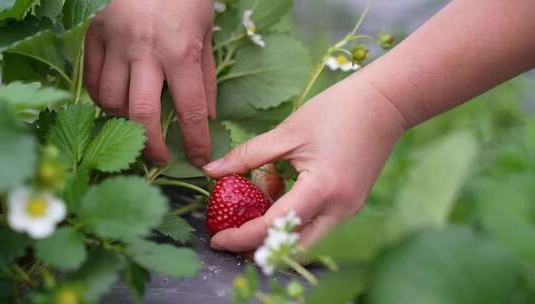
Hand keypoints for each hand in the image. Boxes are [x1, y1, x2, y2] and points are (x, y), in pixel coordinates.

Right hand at [84, 0, 215, 165]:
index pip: (189, 109)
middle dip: (152, 145)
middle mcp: (145, 49)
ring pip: (110, 99)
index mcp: (180, 51)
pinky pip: (90, 80)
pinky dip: (101, 98)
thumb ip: (206, 80)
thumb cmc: (187, 1)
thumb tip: (207, 118)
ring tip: (138, 121)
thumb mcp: (206, 37)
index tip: (200, 160)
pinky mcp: (94, 34)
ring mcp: (115, 41)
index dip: (196, 141)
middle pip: (141, 113)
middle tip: (160, 158)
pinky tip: (116, 101)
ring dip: (124, 119)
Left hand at [204, 76, 405, 251]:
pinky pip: (318, 225)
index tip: (216, 238)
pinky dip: (293, 225)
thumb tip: (211, 171)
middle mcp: (339, 209)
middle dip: (258, 249)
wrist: (385, 103)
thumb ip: (248, 155)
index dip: (241, 236)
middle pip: (293, 247)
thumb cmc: (336, 110)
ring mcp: (349, 210)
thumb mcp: (287, 133)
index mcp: (321, 190)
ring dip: (276, 239)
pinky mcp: (351, 204)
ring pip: (307, 240)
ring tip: (247, 225)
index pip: (273, 227)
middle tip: (230, 238)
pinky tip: (274, 209)